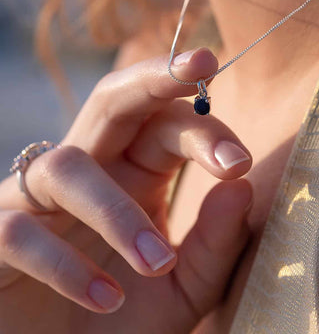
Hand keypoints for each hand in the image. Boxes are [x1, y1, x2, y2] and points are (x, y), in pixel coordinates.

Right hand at [0, 48, 252, 332]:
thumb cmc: (125, 324)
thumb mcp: (184, 289)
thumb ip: (215, 242)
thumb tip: (240, 186)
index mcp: (137, 174)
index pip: (168, 125)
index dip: (204, 128)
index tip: (239, 161)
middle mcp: (91, 172)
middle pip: (113, 100)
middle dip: (154, 78)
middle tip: (200, 66)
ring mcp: (38, 200)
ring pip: (69, 165)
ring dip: (118, 212)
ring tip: (157, 265)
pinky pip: (21, 230)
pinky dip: (68, 265)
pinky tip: (106, 300)